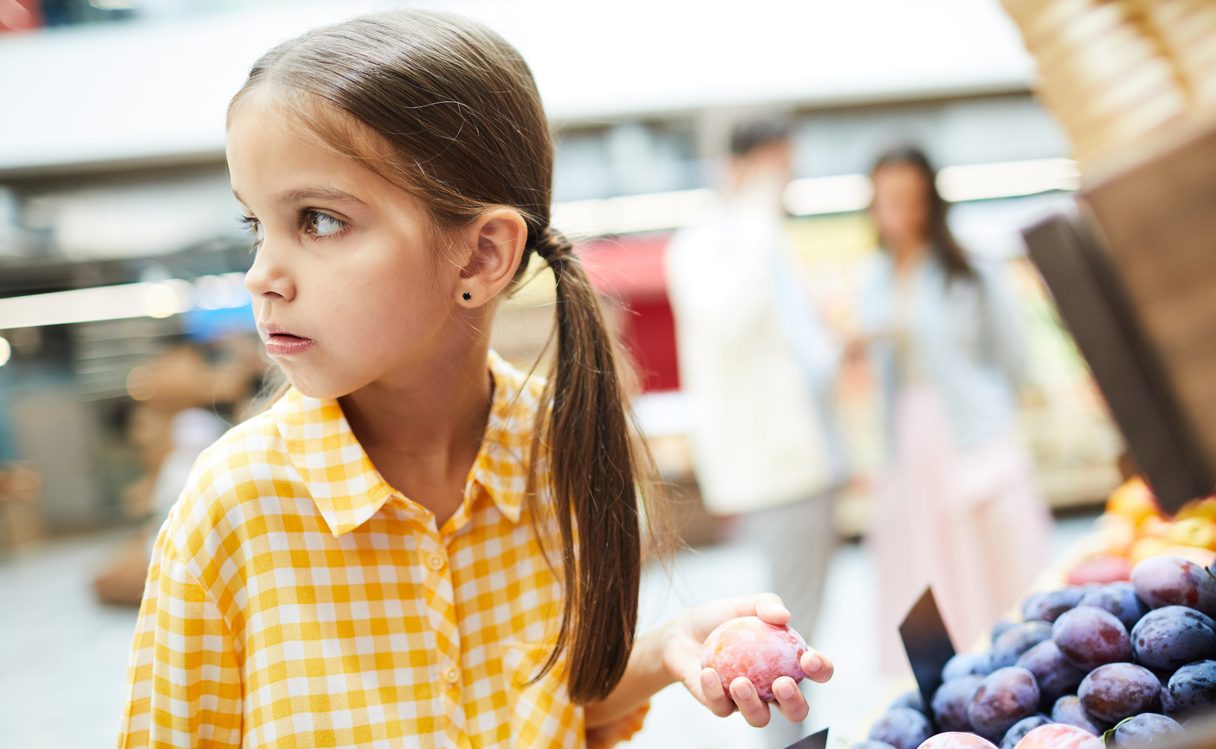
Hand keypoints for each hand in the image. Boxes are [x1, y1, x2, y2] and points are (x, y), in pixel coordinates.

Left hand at [660, 593, 833, 727]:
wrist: (682, 632)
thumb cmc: (721, 618)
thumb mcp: (744, 604)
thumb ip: (766, 604)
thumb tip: (784, 616)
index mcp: (788, 664)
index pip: (817, 672)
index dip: (821, 670)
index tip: (808, 659)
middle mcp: (772, 689)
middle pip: (796, 710)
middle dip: (794, 703)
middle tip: (782, 683)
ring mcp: (747, 702)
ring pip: (760, 718)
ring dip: (753, 704)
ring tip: (740, 681)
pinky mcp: (720, 706)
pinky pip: (722, 707)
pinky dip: (715, 691)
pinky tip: (708, 673)